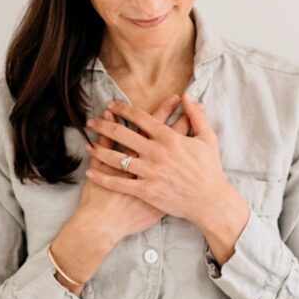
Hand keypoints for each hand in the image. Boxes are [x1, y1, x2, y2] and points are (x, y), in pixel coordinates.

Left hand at [85, 93, 249, 262]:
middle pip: (122, 134)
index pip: (141, 117)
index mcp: (169, 138)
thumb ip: (197, 115)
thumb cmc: (210, 170)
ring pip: (116, 158)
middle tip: (91, 121)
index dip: (123, 109)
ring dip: (99, 149)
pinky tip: (90, 172)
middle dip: (103, 125)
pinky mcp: (145, 191)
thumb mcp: (208, 139)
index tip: (111, 105)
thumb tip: (189, 96)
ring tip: (87, 144)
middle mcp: (156, 153)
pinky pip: (118, 182)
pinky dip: (102, 177)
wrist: (210, 202)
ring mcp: (149, 172)